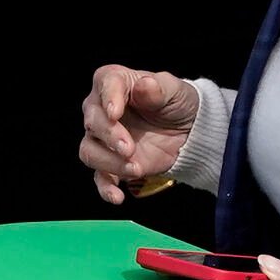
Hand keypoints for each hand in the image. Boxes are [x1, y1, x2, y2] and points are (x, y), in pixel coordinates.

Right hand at [79, 65, 197, 203]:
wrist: (190, 131)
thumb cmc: (177, 103)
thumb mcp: (175, 90)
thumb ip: (159, 87)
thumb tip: (144, 85)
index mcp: (116, 82)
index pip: (104, 83)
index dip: (108, 98)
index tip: (115, 112)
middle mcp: (103, 110)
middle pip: (92, 121)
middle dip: (109, 135)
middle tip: (129, 147)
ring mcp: (105, 139)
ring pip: (89, 151)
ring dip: (109, 162)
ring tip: (135, 167)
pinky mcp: (112, 163)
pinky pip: (100, 178)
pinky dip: (106, 189)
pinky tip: (117, 196)